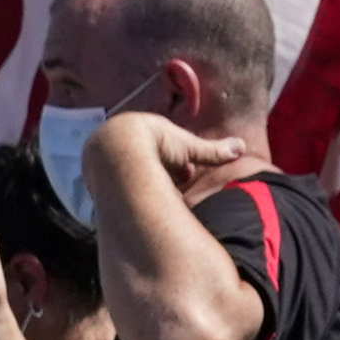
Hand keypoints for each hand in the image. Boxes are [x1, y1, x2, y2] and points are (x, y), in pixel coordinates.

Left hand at [93, 108, 254, 217]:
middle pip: (150, 162)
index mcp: (150, 134)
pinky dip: (128, 191)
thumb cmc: (154, 143)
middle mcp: (130, 145)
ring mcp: (112, 157)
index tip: (187, 175)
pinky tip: (135, 204)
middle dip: (164, 174)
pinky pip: (117, 183)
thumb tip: (242, 146)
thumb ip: (212, 150)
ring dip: (146, 183)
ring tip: (157, 197)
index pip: (168, 151)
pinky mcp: (97, 172)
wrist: (117, 147)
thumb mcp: (187, 147)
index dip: (181, 164)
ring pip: (133, 172)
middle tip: (174, 186)